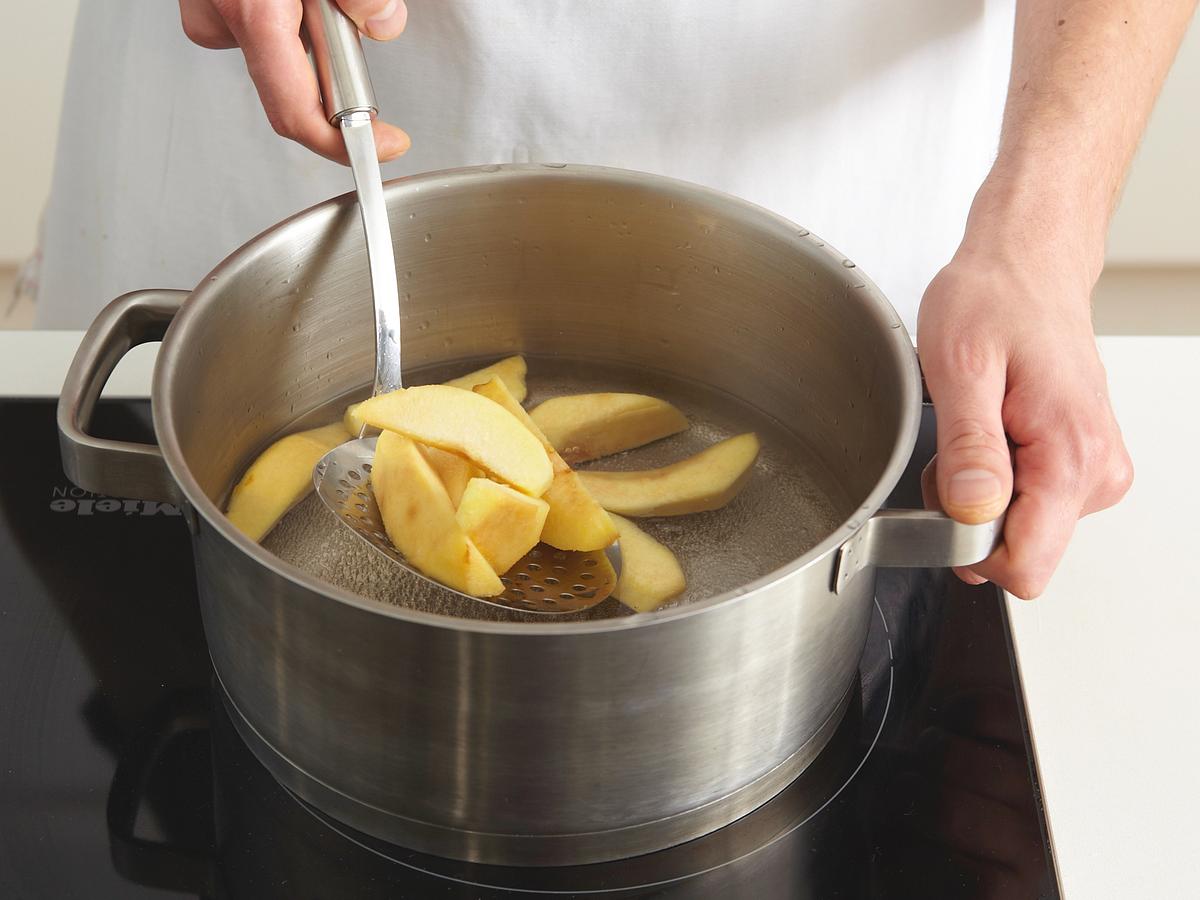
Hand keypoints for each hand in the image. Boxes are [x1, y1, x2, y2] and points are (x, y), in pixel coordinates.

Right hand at [179, 0, 410, 162]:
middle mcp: (221, 17)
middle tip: (348, 20)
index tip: (384, 143)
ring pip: (273, 45)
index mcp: (252, 12)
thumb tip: (382, 20)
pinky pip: (252, 18)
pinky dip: (281, 8)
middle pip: (291, 80)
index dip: (343, 141)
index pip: (297, 114)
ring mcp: (206, 5)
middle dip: (332, 59)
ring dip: (305, 26)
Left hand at [916, 231, 1132, 599]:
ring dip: (978, 490)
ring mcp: (1094, 470)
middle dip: (968, 512)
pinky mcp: (1081, 463)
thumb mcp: (961, 368)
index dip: (969, 544)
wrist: (1028, 263)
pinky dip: (994, 475)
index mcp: (1071, 457)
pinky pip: (1027, 502)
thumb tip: (973, 514)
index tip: (947, 493)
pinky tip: (990, 427)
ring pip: (1018, 529)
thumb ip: (970, 449)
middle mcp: (1097, 473)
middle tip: (956, 441)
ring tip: (974, 423)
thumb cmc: (994, 300)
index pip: (1026, 566)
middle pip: (1018, 551)